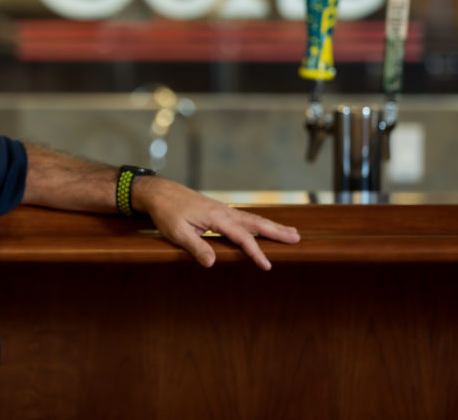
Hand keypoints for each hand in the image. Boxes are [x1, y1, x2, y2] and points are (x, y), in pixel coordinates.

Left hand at [135, 178, 299, 269]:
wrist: (160, 192)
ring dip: (272, 226)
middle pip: (255, 223)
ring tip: (291, 232)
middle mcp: (224, 211)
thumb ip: (196, 247)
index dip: (255, 252)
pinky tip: (264, 227)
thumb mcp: (177, 233)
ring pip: (252, 219)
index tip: (267, 265)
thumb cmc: (167, 213)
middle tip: (297, 238)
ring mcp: (223, 209)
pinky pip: (245, 217)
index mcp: (216, 217)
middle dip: (276, 232)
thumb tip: (212, 263)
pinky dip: (259, 222)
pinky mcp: (219, 210)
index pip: (241, 237)